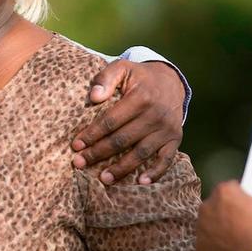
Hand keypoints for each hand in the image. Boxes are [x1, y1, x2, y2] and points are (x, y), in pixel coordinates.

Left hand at [71, 60, 184, 183]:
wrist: (171, 81)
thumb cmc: (139, 77)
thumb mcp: (122, 68)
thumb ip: (106, 78)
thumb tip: (93, 97)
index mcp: (140, 97)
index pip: (110, 121)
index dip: (92, 134)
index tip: (76, 145)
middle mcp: (155, 115)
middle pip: (122, 140)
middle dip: (99, 153)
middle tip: (79, 163)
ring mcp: (166, 128)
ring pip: (141, 153)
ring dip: (122, 168)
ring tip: (104, 179)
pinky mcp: (176, 138)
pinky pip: (167, 159)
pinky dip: (156, 172)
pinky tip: (141, 182)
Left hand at [196, 180, 251, 250]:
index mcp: (223, 192)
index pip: (227, 190)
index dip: (237, 198)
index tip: (242, 206)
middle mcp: (207, 208)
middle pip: (214, 207)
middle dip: (224, 213)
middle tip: (238, 224)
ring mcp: (201, 228)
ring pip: (207, 226)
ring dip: (217, 230)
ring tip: (234, 239)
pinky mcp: (200, 247)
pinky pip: (206, 244)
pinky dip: (215, 247)